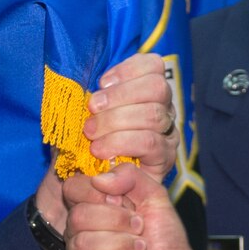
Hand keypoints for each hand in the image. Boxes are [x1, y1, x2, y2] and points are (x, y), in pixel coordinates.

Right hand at [61, 164, 211, 249]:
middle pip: (78, 216)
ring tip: (139, 249)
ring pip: (82, 243)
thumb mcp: (155, 197)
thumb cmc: (163, 237)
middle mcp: (80, 229)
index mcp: (93, 204)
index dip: (96, 193)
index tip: (125, 203)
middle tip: (139, 228)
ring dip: (119, 245)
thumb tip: (100, 179)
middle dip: (116, 221)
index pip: (73, 188)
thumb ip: (132, 176)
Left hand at [86, 53, 178, 183]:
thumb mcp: (83, 112)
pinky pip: (150, 144)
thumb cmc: (83, 142)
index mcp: (146, 92)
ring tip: (92, 134)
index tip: (101, 83)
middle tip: (92, 110)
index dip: (128, 69)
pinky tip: (102, 151)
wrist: (81, 184)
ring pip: (153, 114)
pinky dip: (122, 143)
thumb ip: (91, 95)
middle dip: (120, 96)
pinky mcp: (164, 159)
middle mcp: (163, 110)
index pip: (154, 66)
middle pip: (157, 87)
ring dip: (117, 121)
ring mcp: (167, 135)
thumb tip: (87, 83)